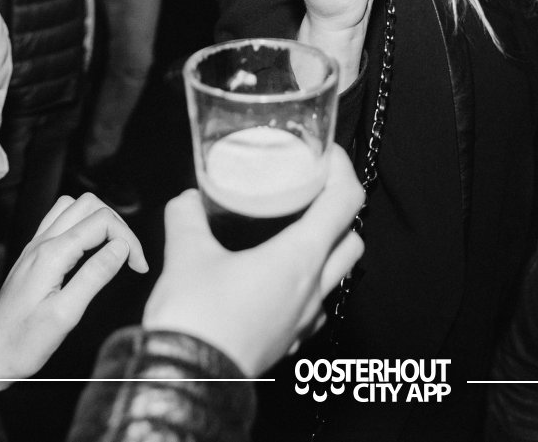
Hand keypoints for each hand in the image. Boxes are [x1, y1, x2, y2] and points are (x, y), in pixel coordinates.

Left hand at [0, 193, 148, 389]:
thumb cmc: (23, 342)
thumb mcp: (65, 314)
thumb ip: (95, 276)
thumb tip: (121, 247)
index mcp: (52, 255)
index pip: (102, 222)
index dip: (129, 240)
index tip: (138, 266)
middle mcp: (42, 243)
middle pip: (89, 205)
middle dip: (117, 224)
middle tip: (129, 255)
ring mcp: (35, 247)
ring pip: (73, 207)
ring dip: (99, 220)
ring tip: (112, 247)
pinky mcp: (33, 255)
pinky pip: (60, 221)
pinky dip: (83, 225)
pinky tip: (90, 248)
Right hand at [142, 145, 364, 375]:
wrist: (186, 382)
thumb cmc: (195, 321)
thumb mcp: (185, 255)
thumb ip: (188, 217)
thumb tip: (189, 199)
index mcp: (299, 257)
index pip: (345, 201)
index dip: (342, 170)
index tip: (328, 155)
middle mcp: (312, 288)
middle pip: (352, 239)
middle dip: (340, 212)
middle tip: (312, 195)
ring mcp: (305, 318)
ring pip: (337, 275)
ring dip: (328, 250)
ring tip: (296, 235)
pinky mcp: (290, 340)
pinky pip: (315, 306)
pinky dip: (309, 285)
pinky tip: (279, 281)